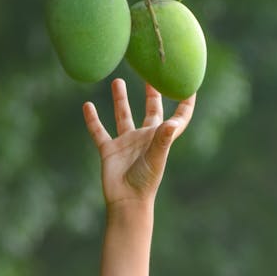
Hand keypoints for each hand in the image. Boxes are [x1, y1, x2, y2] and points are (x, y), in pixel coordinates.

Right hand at [83, 78, 194, 213]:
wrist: (126, 202)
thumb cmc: (145, 182)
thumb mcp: (156, 158)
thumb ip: (163, 139)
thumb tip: (173, 122)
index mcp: (160, 138)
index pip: (179, 117)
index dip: (185, 102)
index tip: (189, 83)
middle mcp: (144, 137)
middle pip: (151, 110)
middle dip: (152, 93)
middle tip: (150, 73)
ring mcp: (127, 143)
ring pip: (123, 115)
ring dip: (121, 99)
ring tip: (118, 81)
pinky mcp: (109, 150)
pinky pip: (99, 131)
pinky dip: (93, 120)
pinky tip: (87, 106)